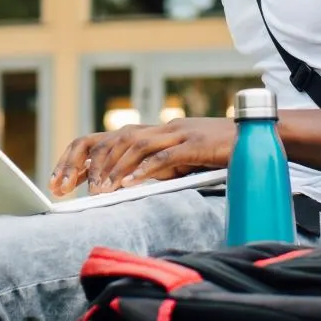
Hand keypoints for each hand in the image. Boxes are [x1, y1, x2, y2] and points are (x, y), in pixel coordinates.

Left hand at [52, 119, 233, 196]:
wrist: (258, 139)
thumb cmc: (221, 155)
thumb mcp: (182, 163)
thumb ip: (156, 169)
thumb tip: (125, 186)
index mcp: (155, 132)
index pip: (107, 139)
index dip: (80, 157)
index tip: (62, 182)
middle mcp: (162, 128)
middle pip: (113, 139)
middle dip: (87, 163)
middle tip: (70, 189)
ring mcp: (179, 133)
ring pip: (135, 145)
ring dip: (113, 169)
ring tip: (98, 191)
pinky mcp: (197, 144)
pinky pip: (165, 156)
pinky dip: (144, 170)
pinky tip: (128, 185)